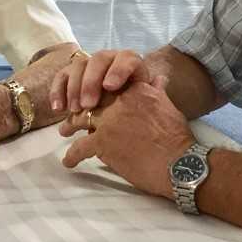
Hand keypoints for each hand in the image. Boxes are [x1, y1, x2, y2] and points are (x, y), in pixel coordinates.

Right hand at [50, 49, 154, 113]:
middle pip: (98, 61)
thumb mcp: (147, 101)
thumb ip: (152, 93)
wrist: (125, 114)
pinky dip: (58, 91)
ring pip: (78, 66)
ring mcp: (89, 66)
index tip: (110, 88)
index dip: (118, 70)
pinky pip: (62, 77)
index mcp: (130, 64)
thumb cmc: (138, 108)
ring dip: (74, 88)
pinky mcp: (72, 76)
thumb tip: (160, 80)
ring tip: (74, 110)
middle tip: (88, 105)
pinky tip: (58, 109)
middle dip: (91, 81)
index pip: (127, 59)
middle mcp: (109, 60)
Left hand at [60, 78, 193, 198]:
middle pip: (90, 100)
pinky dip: (72, 155)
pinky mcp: (103, 142)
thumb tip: (159, 78)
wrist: (179, 163)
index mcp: (135, 90)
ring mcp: (108, 121)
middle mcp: (119, 101)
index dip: (96, 93)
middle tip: (70, 115)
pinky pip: (79, 146)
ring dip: (69, 126)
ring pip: (80, 119)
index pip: (108, 87)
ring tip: (63, 133)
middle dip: (78, 107)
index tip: (91, 99)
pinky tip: (69, 161)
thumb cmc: (177, 138)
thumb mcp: (168, 106)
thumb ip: (158, 92)